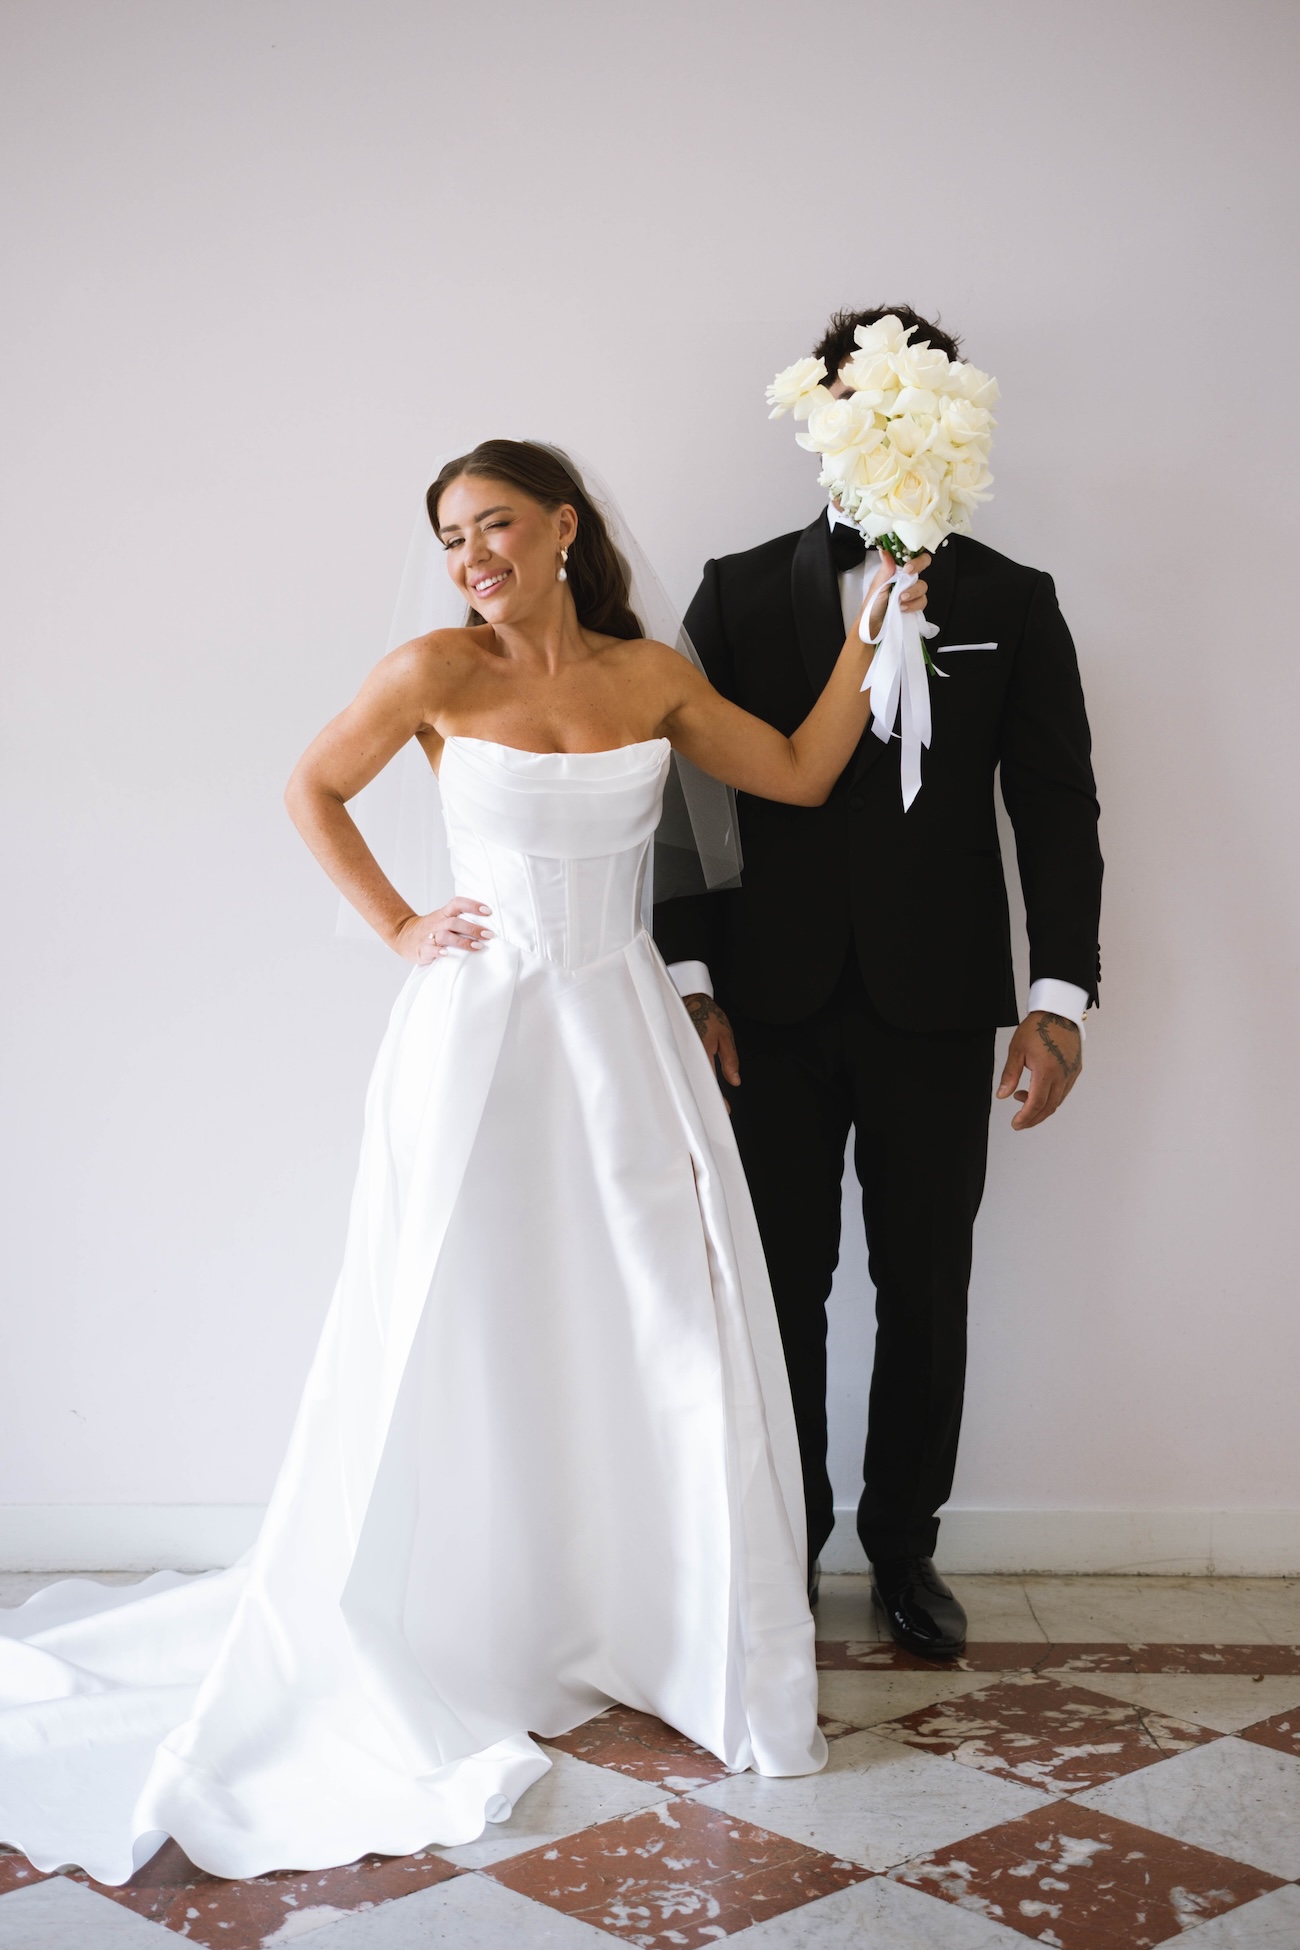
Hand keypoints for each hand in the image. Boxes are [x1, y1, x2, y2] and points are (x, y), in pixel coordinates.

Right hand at [393, 896, 492, 964]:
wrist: (403, 935)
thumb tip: (487, 923)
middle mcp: (437, 923)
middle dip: (473, 928)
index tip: (488, 911)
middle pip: (455, 922)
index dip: (472, 905)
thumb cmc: (431, 928)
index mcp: (443, 914)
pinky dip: (439, 951)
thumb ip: (460, 919)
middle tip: (489, 934)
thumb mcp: (443, 919)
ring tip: (478, 947)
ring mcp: (429, 936)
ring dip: (463, 941)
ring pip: (446, 936)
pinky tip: (448, 954)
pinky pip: (430, 949)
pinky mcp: (423, 949)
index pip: (457, 903)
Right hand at [683, 993, 739, 1103]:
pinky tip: (693, 1088)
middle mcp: (688, 1055)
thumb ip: (730, 1059)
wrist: (690, 999)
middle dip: (705, 1102)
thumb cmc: (708, 1015)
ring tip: (703, 1105)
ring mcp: (679, 1054)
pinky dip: (689, 1081)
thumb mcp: (725, 1035)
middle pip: (697, 1085)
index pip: (711, 1082)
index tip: (724, 1110)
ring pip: (688, 1080)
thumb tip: (735, 1081)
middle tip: (713, 1114)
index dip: (718, 1098)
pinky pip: (683, 1071)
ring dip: (696, 1092)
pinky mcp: (675, 1053)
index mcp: (702, 1051)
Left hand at [861, 549, 931, 642]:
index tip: (907, 566)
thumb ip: (885, 569)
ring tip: (900, 599)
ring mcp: (913, 591)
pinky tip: (903, 608)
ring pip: (923, 585)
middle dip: (919, 566)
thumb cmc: (872, 605)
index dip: (914, 555)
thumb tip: (884, 550)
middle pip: (924, 563)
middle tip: (908, 575)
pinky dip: (913, 604)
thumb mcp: (877, 585)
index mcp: (896, 569)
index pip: (911, 554)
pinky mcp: (915, 605)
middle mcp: (907, 578)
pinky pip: (922, 601)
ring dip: (912, 592)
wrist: (872, 626)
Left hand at [997, 1010, 1082, 1129]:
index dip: (1025, 1117)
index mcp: (1047, 1071)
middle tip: (1020, 1122)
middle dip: (1033, 1118)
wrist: (1059, 1012)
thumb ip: (1010, 1075)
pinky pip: (1064, 1091)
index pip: (1036, 1103)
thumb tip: (1002, 1095)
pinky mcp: (1076, 1070)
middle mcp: (1063, 1075)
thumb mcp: (1017, 1050)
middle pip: (1049, 1107)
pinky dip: (1051, 1097)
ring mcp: (1071, 1073)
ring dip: (1041, 1107)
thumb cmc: (1037, 1027)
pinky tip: (1037, 1090)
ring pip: (1058, 1101)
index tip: (1016, 1124)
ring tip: (1022, 1099)